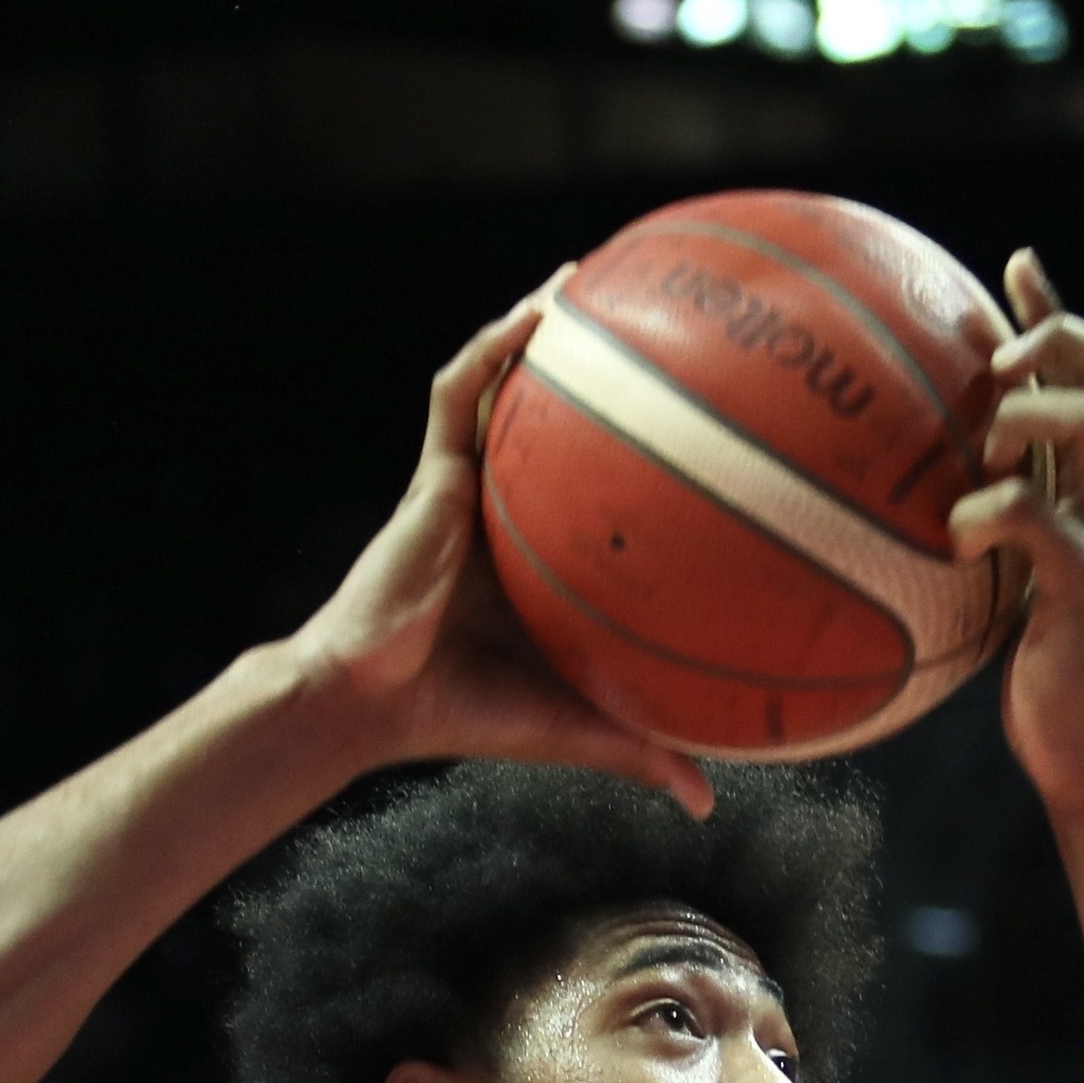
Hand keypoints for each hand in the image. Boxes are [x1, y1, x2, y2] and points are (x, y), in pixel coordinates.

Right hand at [290, 282, 712, 812]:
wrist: (371, 700)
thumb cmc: (462, 714)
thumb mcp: (574, 726)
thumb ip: (642, 750)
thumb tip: (713, 805)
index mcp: (536, 556)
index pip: (588, 487)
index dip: (632, 451)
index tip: (695, 425)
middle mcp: (502, 508)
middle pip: (550, 420)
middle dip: (592, 367)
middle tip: (653, 323)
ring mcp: (464, 482)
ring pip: (505, 385)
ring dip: (540, 326)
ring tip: (588, 277)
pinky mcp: (432, 469)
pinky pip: (465, 387)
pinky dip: (500, 343)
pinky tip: (544, 305)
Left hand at [955, 253, 1083, 818]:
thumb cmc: (1042, 671)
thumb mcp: (1017, 578)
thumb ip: (996, 514)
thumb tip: (924, 474)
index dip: (1066, 315)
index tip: (1015, 268)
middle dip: (1063, 342)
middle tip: (998, 365)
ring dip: (1028, 417)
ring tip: (980, 457)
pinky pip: (1038, 520)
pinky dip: (988, 511)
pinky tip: (952, 538)